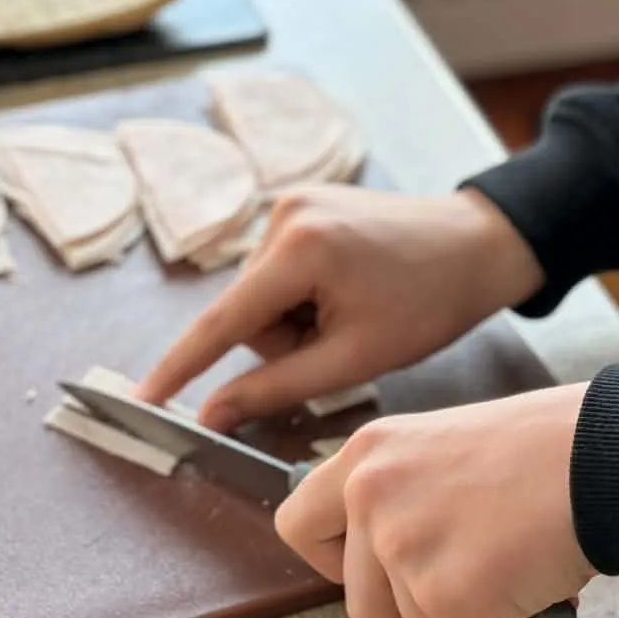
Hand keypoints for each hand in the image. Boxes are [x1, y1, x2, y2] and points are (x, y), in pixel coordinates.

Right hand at [137, 185, 545, 428]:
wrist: (478, 246)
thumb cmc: (430, 303)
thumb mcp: (354, 358)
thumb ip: (275, 389)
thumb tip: (212, 415)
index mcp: (299, 248)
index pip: (221, 323)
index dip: (179, 369)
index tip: (140, 402)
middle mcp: (284, 214)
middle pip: (247, 314)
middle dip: (284, 344)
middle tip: (343, 344)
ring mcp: (293, 202)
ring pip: (261, 297)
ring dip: (295, 322)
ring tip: (353, 315)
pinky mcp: (303, 204)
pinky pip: (278, 273)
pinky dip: (303, 298)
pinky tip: (348, 293)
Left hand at [278, 382, 594, 617]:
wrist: (604, 455)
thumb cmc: (541, 450)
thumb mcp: (441, 449)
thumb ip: (399, 496)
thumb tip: (386, 563)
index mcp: (367, 456)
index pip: (296, 526)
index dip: (335, 560)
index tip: (382, 563)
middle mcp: (372, 498)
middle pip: (363, 604)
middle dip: (421, 606)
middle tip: (478, 566)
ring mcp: (406, 549)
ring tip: (517, 565)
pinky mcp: (451, 597)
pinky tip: (542, 589)